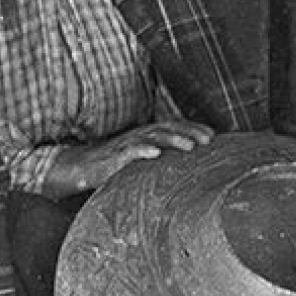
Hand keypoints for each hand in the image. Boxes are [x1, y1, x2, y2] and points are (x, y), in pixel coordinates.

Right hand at [48, 121, 214, 195]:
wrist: (82, 167)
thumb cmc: (115, 165)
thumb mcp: (141, 160)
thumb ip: (160, 160)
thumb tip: (185, 168)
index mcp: (147, 135)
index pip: (174, 126)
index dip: (193, 128)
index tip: (213, 135)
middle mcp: (140, 135)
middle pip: (168, 128)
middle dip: (189, 132)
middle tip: (208, 140)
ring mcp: (127, 144)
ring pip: (153, 137)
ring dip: (173, 140)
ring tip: (190, 146)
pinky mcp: (114, 156)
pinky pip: (130, 151)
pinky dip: (144, 150)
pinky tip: (156, 154)